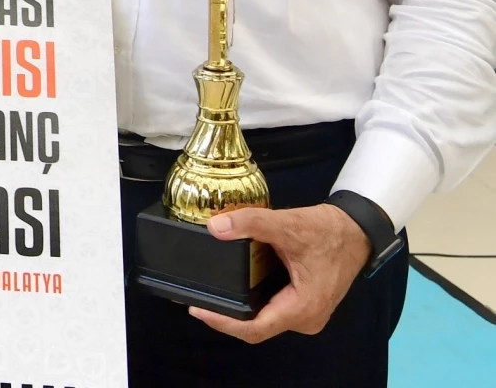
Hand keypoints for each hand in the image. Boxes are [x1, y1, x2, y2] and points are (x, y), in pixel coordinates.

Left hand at [190, 204, 370, 342]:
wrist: (355, 231)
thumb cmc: (328, 232)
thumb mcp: (288, 224)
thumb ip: (251, 223)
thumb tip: (216, 227)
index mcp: (303, 308)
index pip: (255, 329)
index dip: (223, 323)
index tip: (198, 310)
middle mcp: (306, 319)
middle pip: (257, 327)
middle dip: (226, 317)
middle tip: (197, 300)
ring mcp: (306, 314)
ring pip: (265, 320)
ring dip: (239, 311)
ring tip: (211, 296)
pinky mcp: (304, 305)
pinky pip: (273, 310)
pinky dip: (253, 303)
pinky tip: (235, 290)